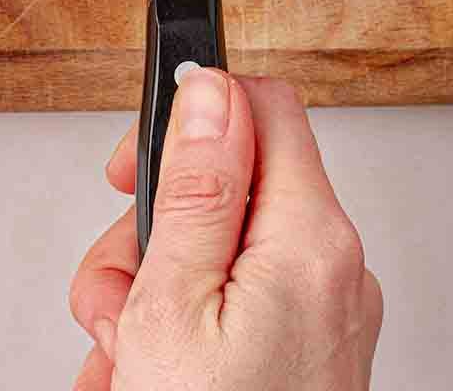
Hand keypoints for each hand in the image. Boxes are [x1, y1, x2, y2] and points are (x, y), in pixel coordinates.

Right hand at [69, 72, 381, 389]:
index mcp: (312, 240)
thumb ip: (199, 185)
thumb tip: (210, 90)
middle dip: (151, 231)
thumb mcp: (176, 304)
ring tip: (125, 357)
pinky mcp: (305, 354)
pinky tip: (146, 376)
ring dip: (150, 291)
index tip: (139, 158)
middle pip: (228, 186)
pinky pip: (232, 305)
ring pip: (217, 251)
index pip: (264, 108)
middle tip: (119, 292)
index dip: (193, 112)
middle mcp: (333, 270)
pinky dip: (180, 329)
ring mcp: (323, 317)